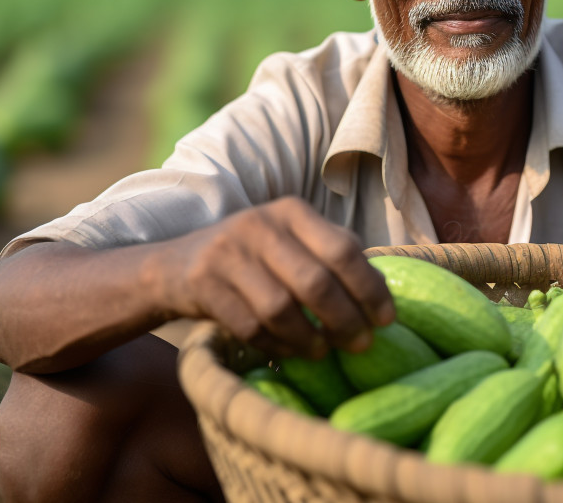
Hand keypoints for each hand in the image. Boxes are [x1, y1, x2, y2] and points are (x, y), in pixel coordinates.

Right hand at [154, 196, 394, 358]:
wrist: (175, 266)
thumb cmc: (253, 257)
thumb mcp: (290, 240)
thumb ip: (331, 255)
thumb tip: (382, 294)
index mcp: (292, 212)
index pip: (343, 249)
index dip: (370, 288)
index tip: (387, 319)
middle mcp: (260, 226)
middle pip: (315, 282)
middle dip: (345, 320)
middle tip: (362, 344)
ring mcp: (227, 254)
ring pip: (281, 309)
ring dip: (309, 338)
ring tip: (324, 351)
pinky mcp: (202, 284)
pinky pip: (250, 326)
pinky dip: (277, 345)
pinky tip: (290, 351)